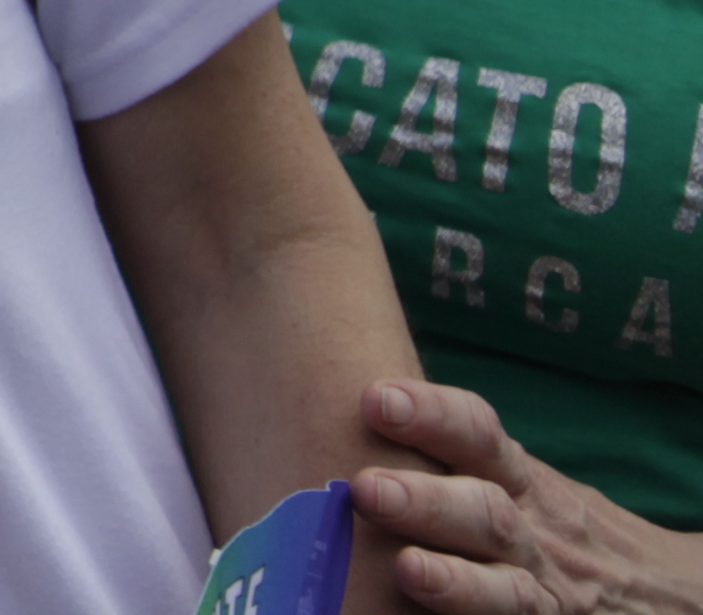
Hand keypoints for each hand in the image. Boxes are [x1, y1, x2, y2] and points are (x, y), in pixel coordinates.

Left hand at [357, 377, 702, 613]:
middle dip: (428, 502)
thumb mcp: (515, 482)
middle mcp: (533, 538)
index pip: (477, 437)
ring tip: (409, 572)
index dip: (431, 416)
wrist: (663, 593)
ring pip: (506, 593)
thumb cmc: (548, 526)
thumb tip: (330, 413)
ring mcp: (545, 595)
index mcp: (517, 483)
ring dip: (458, 585)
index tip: (374, 398)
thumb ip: (447, 457)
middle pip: (486, 515)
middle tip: (367, 488)